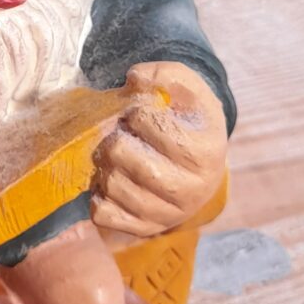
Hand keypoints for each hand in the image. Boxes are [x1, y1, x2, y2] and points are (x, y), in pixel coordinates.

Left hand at [90, 62, 226, 237]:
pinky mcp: (144, 229)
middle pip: (122, 156)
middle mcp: (192, 190)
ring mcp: (168, 215)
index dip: (135, 112)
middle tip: (120, 134)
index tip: (140, 115)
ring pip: (111, 185)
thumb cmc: (190, 121)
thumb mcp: (188, 89)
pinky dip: (98, 194)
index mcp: (205, 152)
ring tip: (117, 156)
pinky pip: (103, 213)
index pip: (148, 123)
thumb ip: (164, 74)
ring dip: (104, 164)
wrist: (201, 165)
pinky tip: (112, 179)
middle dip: (113, 138)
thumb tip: (133, 79)